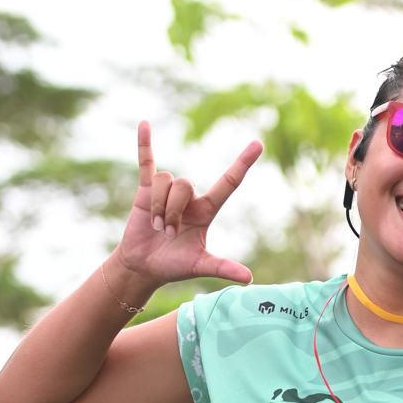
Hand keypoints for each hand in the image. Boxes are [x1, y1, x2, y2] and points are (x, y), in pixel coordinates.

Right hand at [115, 120, 262, 291]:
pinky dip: (145, 144)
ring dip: (158, 206)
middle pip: (185, 185)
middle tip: (167, 234)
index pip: (229, 182)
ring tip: (155, 227)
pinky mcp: (146, 190)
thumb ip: (223, 268)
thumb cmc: (173, 266)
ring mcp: (167, 191)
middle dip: (173, 210)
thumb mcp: (199, 266)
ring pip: (166, 181)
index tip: (258, 144)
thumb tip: (250, 278)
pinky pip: (146, 162)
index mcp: (207, 210)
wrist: (143, 267)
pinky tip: (145, 124)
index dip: (242, 163)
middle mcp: (190, 197)